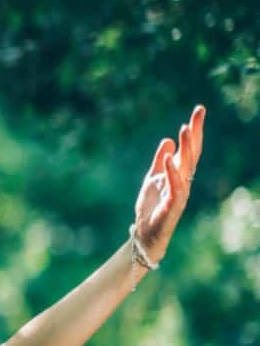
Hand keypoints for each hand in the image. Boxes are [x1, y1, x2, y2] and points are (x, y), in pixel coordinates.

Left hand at [133, 105, 205, 261]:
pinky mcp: (172, 207)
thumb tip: (168, 140)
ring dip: (187, 148)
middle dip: (195, 134)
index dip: (194, 130)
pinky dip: (172, 173)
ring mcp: (180, 194)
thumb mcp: (152, 179)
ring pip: (186, 168)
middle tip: (198, 113)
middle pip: (192, 154)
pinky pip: (175, 187)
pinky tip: (169, 158)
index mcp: (179, 174)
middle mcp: (183, 182)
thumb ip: (159, 161)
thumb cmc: (152, 208)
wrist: (145, 235)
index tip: (199, 110)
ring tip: (185, 128)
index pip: (190, 149)